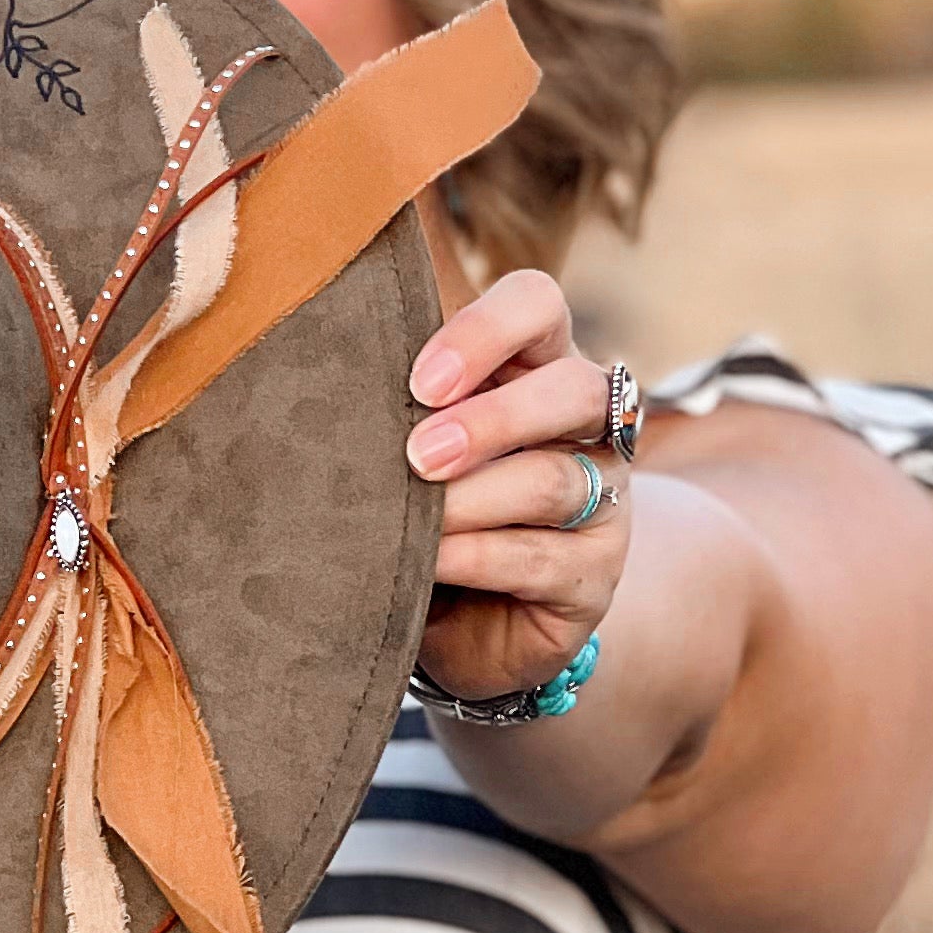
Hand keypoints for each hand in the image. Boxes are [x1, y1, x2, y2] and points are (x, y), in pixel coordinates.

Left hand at [404, 267, 627, 708]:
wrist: (472, 626)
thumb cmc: (433, 509)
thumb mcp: (416, 448)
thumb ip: (399, 409)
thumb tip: (326, 386)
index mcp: (537, 366)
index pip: (537, 306)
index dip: (484, 331)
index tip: (420, 383)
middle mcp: (586, 426)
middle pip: (572, 389)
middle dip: (492, 419)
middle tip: (418, 455)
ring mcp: (605, 501)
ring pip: (553, 479)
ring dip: (472, 498)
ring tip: (416, 516)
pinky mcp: (595, 576)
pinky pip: (542, 558)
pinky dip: (476, 556)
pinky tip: (431, 559)